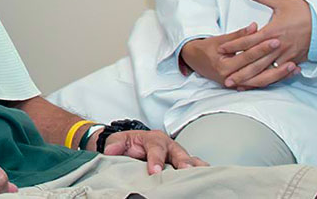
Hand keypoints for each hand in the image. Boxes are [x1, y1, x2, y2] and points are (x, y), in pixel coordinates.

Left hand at [91, 129, 207, 174]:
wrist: (131, 145)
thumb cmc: (129, 144)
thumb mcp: (119, 141)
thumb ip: (115, 144)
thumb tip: (110, 151)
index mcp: (153, 138)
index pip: (156, 148)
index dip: (156, 160)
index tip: (154, 171)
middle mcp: (169, 145)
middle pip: (178, 152)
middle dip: (183, 161)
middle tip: (185, 170)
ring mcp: (177, 154)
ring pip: (189, 158)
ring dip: (195, 165)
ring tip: (202, 173)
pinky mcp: (182, 163)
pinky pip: (194, 165)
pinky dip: (200, 170)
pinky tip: (206, 177)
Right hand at [181, 25, 295, 87]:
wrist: (194, 61)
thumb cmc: (206, 49)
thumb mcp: (220, 40)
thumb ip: (239, 35)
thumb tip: (255, 26)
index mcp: (224, 67)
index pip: (247, 57)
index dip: (262, 48)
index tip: (276, 39)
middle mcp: (231, 78)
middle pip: (258, 73)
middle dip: (276, 65)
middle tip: (291, 57)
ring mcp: (237, 84)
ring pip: (262, 82)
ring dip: (279, 76)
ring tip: (294, 68)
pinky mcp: (242, 85)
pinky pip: (260, 84)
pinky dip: (273, 79)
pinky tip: (286, 74)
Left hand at [216, 0, 311, 89]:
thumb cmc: (303, 11)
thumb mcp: (280, 2)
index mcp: (273, 31)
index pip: (248, 40)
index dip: (233, 45)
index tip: (221, 50)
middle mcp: (278, 46)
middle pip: (255, 61)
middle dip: (240, 71)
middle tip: (226, 78)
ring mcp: (287, 55)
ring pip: (266, 71)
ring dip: (252, 79)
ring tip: (239, 85)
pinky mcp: (294, 61)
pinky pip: (278, 73)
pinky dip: (267, 80)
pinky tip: (258, 84)